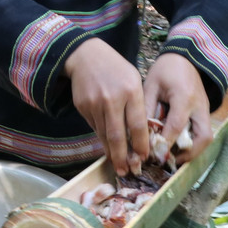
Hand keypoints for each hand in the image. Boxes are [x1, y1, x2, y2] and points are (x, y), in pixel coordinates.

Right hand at [64, 38, 148, 175]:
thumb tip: (140, 135)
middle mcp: (112, 99)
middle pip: (117, 136)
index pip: (138, 125)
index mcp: (130, 91)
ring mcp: (95, 104)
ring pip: (103, 135)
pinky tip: (107, 146)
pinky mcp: (83, 107)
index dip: (141, 144)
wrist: (85, 56)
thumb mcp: (134, 80)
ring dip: (111, 152)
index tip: (144, 158)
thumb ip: (138, 105)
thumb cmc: (116, 68)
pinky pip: (94, 127)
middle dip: (122, 157)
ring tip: (117, 164)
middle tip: (126, 172)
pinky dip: (101, 138)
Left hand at [142, 53, 212, 165]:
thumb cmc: (165, 70)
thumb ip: (147, 107)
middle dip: (188, 153)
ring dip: (192, 151)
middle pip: (203, 137)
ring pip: (207, 138)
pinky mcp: (206, 113)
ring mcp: (206, 110)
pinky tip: (177, 148)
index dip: (166, 142)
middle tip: (168, 160)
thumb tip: (140, 131)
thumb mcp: (151, 84)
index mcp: (184, 96)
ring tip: (173, 158)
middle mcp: (200, 106)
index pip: (177, 125)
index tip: (154, 155)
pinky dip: (193, 144)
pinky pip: (204, 133)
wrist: (186, 58)